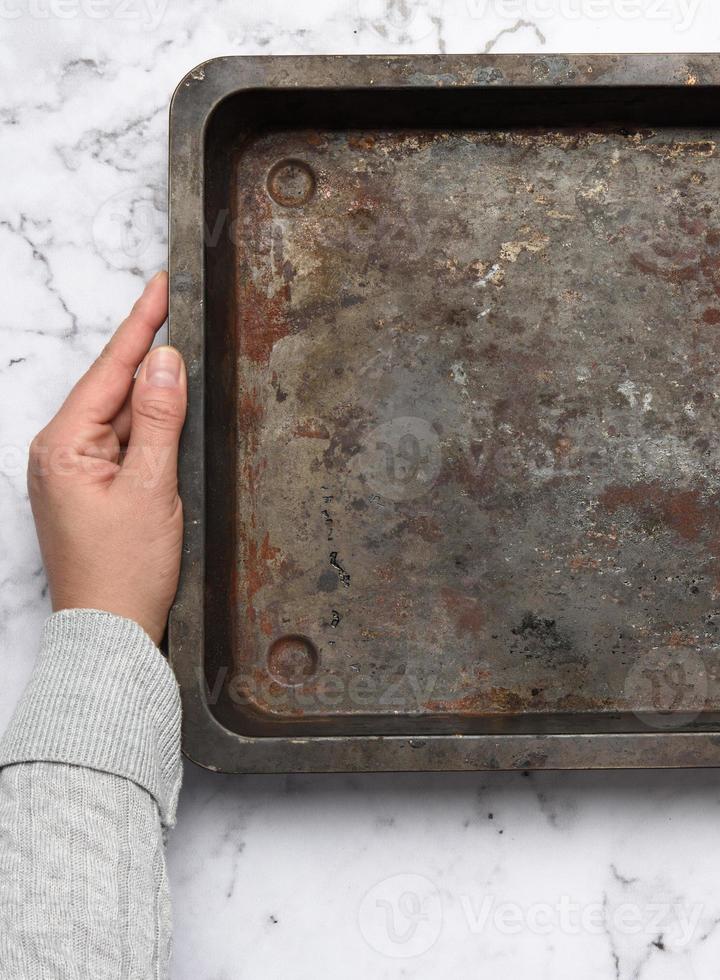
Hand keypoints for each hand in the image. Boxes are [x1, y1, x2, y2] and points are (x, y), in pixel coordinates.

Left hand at [28, 273, 185, 643]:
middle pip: (112, 387)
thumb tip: (165, 362)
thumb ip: (158, 419)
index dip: (140, 325)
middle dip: (147, 353)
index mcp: (64, 445)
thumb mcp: (152, 487)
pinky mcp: (88, 489)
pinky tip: (168, 416)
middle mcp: (58, 452)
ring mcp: (71, 472)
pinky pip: (121, 442)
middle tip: (179, 309)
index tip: (160, 287)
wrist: (109, 630)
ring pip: (119, 414)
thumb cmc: (125, 570)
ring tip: (183, 358)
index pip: (110, 370)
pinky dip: (146, 426)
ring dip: (150, 393)